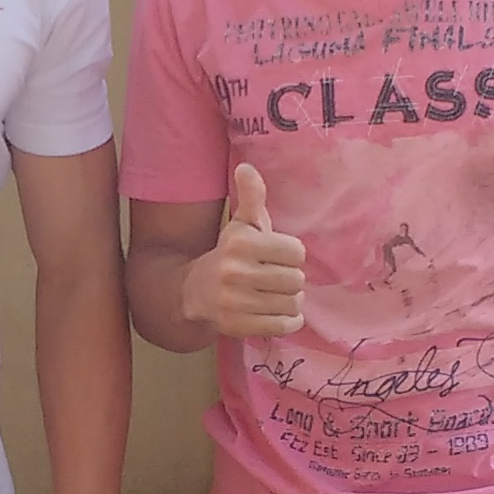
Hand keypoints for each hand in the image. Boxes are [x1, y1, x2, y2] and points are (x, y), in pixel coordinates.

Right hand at [180, 163, 306, 338]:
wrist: (196, 291)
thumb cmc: (231, 253)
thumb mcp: (242, 223)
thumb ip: (251, 196)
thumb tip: (247, 167)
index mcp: (241, 243)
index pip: (296, 252)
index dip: (291, 255)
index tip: (278, 257)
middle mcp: (235, 272)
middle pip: (296, 280)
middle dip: (291, 280)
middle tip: (278, 279)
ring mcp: (235, 302)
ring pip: (291, 304)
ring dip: (290, 302)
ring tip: (276, 295)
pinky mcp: (238, 326)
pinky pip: (282, 326)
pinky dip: (287, 321)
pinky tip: (277, 313)